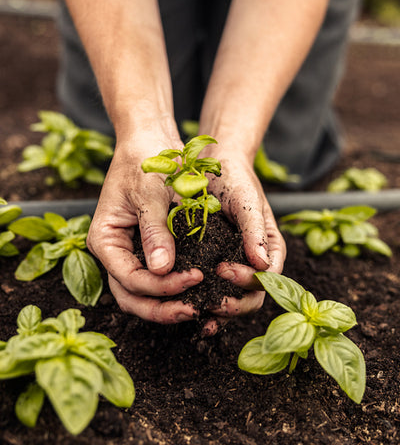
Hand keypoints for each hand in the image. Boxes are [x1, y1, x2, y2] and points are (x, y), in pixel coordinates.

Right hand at [86, 137, 202, 323]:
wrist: (149, 138)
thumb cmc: (146, 159)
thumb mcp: (151, 194)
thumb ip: (155, 231)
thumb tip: (162, 269)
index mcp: (105, 237)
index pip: (129, 278)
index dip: (161, 286)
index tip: (195, 278)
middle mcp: (112, 250)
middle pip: (131, 294)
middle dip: (161, 306)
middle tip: (195, 308)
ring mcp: (127, 250)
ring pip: (141, 292)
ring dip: (166, 301)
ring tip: (198, 304)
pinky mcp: (145, 246)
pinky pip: (155, 275)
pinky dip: (171, 286)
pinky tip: (196, 287)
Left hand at [201, 146, 285, 335]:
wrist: (216, 165)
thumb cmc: (237, 179)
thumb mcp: (247, 201)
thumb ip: (255, 231)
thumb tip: (262, 265)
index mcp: (270, 249)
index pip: (267, 278)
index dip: (247, 281)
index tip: (223, 271)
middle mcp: (255, 262)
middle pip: (252, 297)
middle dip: (233, 305)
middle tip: (209, 303)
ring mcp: (235, 265)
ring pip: (232, 299)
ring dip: (218, 313)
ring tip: (198, 317)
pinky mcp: (213, 265)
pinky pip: (212, 290)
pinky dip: (202, 302)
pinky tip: (187, 308)